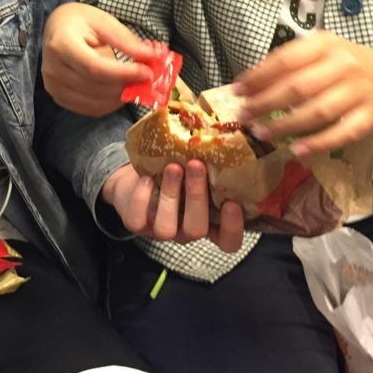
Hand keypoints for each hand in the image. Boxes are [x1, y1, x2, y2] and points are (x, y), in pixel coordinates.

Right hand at [42, 2, 157, 115]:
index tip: (147, 72)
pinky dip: (109, 104)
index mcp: (61, 44)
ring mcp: (53, 86)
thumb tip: (150, 58)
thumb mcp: (103, 21)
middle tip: (148, 79)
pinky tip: (121, 92)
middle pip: (95, 87)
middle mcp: (52, 68)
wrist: (56, 28)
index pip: (94, 67)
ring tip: (136, 84)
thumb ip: (126, 41)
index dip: (122, 73)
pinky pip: (89, 109)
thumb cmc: (80, 21)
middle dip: (126, 85)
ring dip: (120, 97)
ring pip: (94, 102)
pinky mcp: (58, 97)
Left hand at [102, 162, 244, 251]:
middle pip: (196, 230)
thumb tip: (236, 132)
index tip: (233, 203)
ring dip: (170, 196)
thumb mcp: (199, 166)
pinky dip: (142, 198)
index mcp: (209, 221)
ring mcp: (161, 229)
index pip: (228, 240)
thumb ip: (214, 163)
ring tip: (173, 167)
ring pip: (166, 228)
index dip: (233, 227)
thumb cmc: (179, 167)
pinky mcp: (137, 224)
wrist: (140, 174)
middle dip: (197, 196)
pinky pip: (137, 221)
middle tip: (196, 165)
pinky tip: (147, 177)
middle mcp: (187, 229)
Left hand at [234, 31, 372, 157]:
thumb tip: (247, 84)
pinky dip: (318, 144)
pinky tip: (296, 151)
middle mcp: (344, 65)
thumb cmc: (341, 64)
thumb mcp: (317, 52)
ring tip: (262, 133)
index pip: (286, 60)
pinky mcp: (371, 116)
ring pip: (318, 111)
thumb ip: (287, 64)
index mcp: (325, 44)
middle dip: (266, 103)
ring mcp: (359, 91)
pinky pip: (342, 133)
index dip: (259, 77)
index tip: (236, 91)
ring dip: (286, 125)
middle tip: (243, 116)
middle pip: (299, 87)